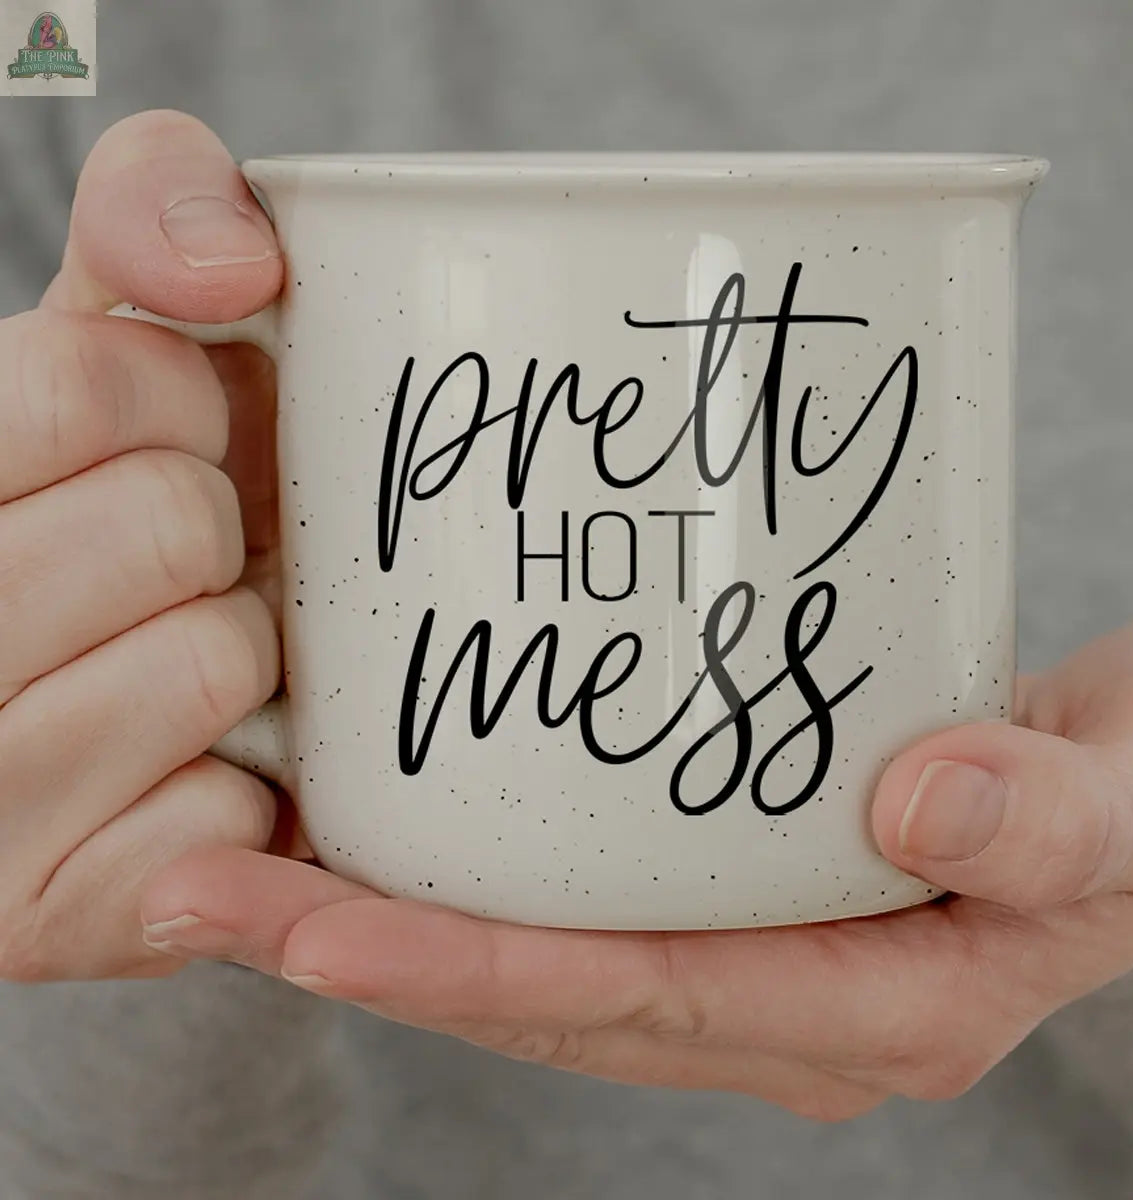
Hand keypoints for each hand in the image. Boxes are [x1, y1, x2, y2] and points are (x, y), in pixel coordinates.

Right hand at [0, 109, 291, 981]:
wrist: (119, 690)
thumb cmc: (121, 497)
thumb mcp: (113, 332)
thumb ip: (156, 210)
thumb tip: (236, 268)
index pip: (77, 384)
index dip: (178, 399)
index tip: (180, 436)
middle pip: (167, 525)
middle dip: (218, 528)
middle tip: (190, 560)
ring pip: (212, 663)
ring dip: (245, 654)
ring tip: (190, 659)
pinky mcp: (49, 920)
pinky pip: (228, 820)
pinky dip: (252, 785)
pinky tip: (197, 770)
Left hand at [141, 614, 1132, 1117]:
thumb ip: (1051, 819)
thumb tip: (913, 809)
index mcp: (874, 1005)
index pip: (632, 1000)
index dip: (466, 968)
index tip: (312, 923)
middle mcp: (791, 993)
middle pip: (546, 989)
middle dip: (373, 949)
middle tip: (210, 890)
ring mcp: (758, 941)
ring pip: (544, 947)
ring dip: (398, 907)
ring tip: (251, 851)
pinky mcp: (742, 874)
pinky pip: (586, 888)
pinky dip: (481, 862)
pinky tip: (401, 802)